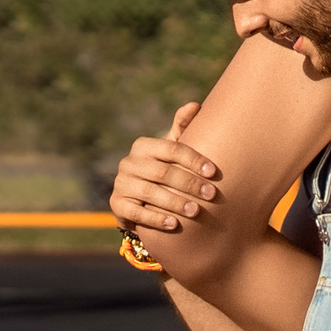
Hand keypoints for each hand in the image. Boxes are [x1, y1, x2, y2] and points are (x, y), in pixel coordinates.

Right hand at [107, 103, 219, 234]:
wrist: (138, 201)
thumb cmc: (162, 171)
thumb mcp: (171, 151)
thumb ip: (182, 128)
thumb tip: (196, 104)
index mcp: (143, 146)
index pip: (171, 149)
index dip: (194, 160)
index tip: (214, 173)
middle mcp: (128, 162)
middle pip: (163, 172)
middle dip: (189, 183)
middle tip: (211, 195)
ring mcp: (121, 183)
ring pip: (151, 193)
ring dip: (176, 202)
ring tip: (196, 212)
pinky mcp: (117, 204)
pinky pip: (137, 212)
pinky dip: (157, 219)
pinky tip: (175, 225)